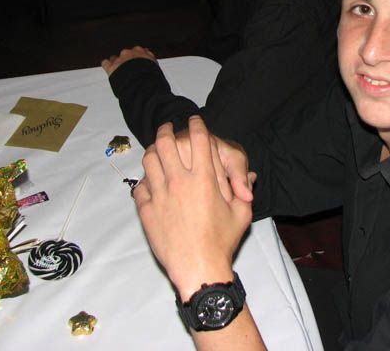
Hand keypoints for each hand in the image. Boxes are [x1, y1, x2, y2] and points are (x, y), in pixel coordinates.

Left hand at [101, 45, 155, 75]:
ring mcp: (121, 59)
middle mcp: (131, 54)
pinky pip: (105, 63)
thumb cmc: (152, 80)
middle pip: (126, 54)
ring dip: (116, 63)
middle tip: (128, 70)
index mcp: (143, 53)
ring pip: (115, 58)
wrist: (143, 85)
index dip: (137, 57)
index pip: (139, 51)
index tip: (138, 62)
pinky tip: (109, 69)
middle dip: (126, 61)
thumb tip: (152, 65)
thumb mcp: (157, 70)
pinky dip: (107, 66)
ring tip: (118, 72)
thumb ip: (152, 64)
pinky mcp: (112, 67)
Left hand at [133, 117, 252, 300]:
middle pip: (165, 142)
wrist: (198, 268)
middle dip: (166, 130)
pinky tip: (149, 183)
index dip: (197, 125)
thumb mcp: (241, 214)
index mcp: (204, 179)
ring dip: (152, 151)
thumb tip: (249, 177)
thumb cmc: (222, 241)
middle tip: (167, 127)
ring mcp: (160, 195)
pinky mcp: (147, 211)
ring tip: (155, 150)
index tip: (195, 120)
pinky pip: (140, 187)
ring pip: (149, 161)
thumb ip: (243, 190)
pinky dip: (144, 181)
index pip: (199, 139)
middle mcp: (179, 181)